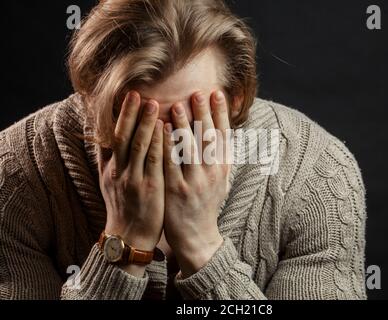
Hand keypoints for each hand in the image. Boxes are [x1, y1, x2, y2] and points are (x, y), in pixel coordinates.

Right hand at [98, 91, 164, 274]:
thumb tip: (102, 136)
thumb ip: (108, 159)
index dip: (121, 116)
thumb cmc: (124, 206)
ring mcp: (134, 180)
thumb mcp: (110, 182)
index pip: (113, 136)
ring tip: (154, 104)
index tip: (129, 96)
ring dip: (146, 124)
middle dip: (131, 114)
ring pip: (138, 147)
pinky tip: (166, 130)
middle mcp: (120, 172)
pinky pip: (155, 163)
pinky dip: (159, 144)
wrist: (129, 236)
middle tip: (138, 93)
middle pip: (123, 137)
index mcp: (111, 169)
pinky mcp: (150, 189)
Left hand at [163, 91, 230, 277]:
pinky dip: (168, 145)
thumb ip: (218, 156)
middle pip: (209, 138)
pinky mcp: (176, 191)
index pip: (224, 136)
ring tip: (178, 105)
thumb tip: (218, 128)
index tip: (216, 92)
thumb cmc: (205, 203)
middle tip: (197, 92)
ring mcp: (194, 183)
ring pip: (190, 149)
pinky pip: (171, 164)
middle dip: (204, 114)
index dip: (221, 113)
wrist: (197, 236)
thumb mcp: (219, 180)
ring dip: (184, 126)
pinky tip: (163, 129)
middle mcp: (212, 174)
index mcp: (223, 169)